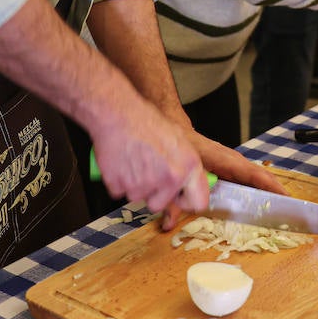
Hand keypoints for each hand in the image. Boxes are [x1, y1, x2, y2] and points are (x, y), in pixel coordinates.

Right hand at [86, 91, 208, 216]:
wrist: (119, 114)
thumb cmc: (146, 121)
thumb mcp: (179, 139)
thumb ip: (186, 166)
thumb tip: (187, 184)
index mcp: (188, 167)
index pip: (199, 202)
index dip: (186, 202)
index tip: (178, 198)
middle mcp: (169, 179)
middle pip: (160, 204)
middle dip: (153, 193)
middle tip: (147, 171)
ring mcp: (144, 185)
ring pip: (138, 197)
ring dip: (135, 184)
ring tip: (134, 160)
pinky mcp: (120, 186)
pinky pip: (119, 191)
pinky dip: (118, 181)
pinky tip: (122, 161)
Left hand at [159, 132, 287, 229]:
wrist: (180, 131)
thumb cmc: (184, 149)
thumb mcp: (178, 176)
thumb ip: (174, 202)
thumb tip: (169, 225)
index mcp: (227, 162)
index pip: (254, 174)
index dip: (270, 187)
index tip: (284, 199)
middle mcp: (236, 162)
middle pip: (263, 177)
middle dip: (277, 193)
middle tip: (290, 212)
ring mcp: (236, 164)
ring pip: (259, 178)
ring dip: (271, 192)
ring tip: (282, 211)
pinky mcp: (233, 168)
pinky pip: (252, 179)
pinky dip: (261, 189)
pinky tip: (263, 204)